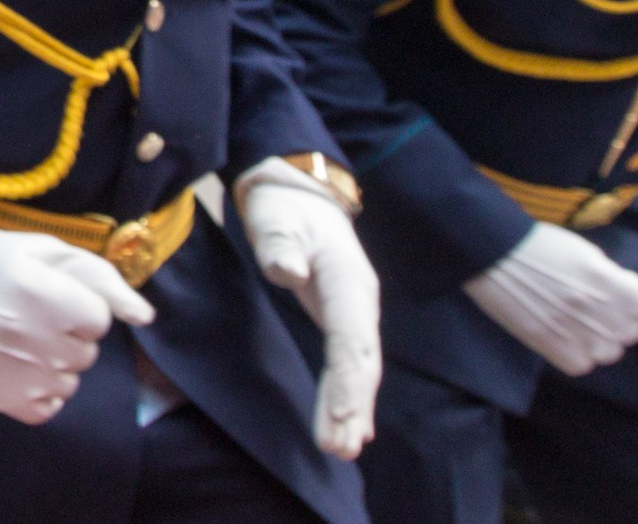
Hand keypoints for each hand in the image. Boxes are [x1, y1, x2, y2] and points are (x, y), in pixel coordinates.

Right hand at [0, 225, 152, 423]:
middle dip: (69, 333)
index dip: (79, 304)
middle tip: (34, 314)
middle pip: (86, 352)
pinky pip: (45, 408)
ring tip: (24, 339)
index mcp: (35, 289)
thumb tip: (146, 317)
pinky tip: (20, 367)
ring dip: (55, 362)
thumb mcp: (42, 250)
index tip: (51, 294)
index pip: (98, 318)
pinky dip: (40, 392)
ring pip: (69, 382)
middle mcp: (22, 332)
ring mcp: (4, 367)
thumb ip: (99, 278)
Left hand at [237, 161, 380, 457]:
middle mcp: (359, 299)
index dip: (347, 381)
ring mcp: (354, 310)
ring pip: (358, 367)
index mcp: (347, 279)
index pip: (351, 338)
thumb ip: (280, 245)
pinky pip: (350, 362)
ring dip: (351, 408)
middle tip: (339, 448)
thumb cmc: (284, 205)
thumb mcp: (277, 218)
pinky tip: (349, 426)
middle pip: (360, 362)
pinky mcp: (343, 316)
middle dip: (351, 406)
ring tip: (343, 449)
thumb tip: (286, 270)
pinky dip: (349, 394)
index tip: (339, 416)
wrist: (299, 189)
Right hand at [466, 223, 637, 376]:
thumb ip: (615, 278)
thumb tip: (633, 292)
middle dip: (618, 320)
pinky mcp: (554, 347)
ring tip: (573, 319)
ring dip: (598, 339)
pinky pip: (581, 364)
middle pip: (632, 333)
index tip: (625, 299)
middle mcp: (605, 314)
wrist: (493, 251)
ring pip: (609, 352)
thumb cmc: (540, 244)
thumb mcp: (588, 253)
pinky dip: (575, 353)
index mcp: (618, 287)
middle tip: (589, 303)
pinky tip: (560, 333)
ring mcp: (580, 334)